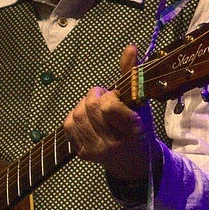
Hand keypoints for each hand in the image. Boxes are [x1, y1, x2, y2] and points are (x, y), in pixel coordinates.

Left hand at [63, 44, 161, 182]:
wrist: (134, 162)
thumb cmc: (139, 128)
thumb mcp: (141, 103)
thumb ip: (132, 75)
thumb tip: (130, 47)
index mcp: (132, 129)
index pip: (108, 106)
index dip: (108, 95)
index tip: (114, 95)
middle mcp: (113, 142)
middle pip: (89, 108)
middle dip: (93, 96)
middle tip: (101, 97)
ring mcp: (96, 149)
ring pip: (76, 115)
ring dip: (83, 105)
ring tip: (94, 107)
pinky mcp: (83, 153)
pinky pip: (68, 126)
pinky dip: (74, 116)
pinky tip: (86, 118)